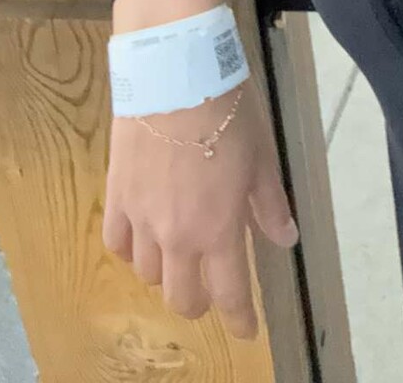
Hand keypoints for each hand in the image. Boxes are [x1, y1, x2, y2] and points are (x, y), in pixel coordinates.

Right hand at [102, 75, 298, 340]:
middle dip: (200, 302)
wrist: (174, 73)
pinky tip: (141, 238)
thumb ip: (270, 204)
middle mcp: (177, 235)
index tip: (246, 329)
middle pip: (182, 296)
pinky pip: (117, 243)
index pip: (230, 293)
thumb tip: (285, 239)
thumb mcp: (262, 156)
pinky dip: (130, 251)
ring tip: (179, 255)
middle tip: (212, 290)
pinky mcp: (116, 196)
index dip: (239, 318)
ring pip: (148, 274)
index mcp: (219, 229)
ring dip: (167, 273)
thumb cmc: (227, 110)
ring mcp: (142, 218)